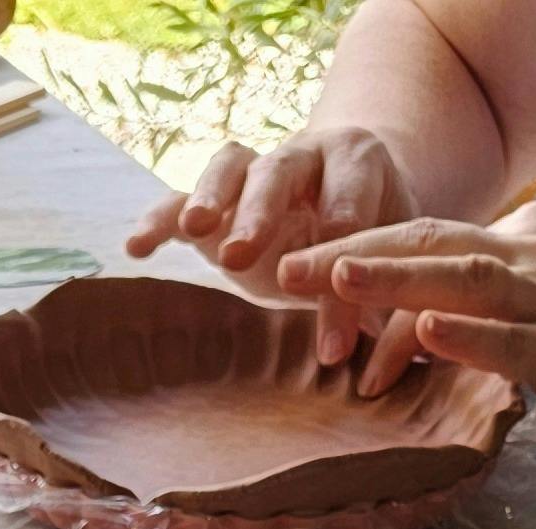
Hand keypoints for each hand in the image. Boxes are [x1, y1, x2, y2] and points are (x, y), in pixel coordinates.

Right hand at [126, 127, 418, 356]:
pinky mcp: (218, 197)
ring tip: (194, 230)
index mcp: (359, 163)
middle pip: (279, 174)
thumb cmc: (382, 249)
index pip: (345, 222)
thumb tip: (390, 369)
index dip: (339, 289)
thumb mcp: (398, 269)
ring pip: (229, 167)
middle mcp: (305, 154)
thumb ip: (393, 303)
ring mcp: (256, 170)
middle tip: (241, 259)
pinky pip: (182, 197)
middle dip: (259, 214)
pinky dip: (160, 217)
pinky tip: (136, 247)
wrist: (360, 203)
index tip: (331, 352)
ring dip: (210, 197)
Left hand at [276, 204, 535, 430]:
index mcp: (529, 239)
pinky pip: (511, 340)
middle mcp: (535, 256)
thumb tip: (445, 317)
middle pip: (432, 244)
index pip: (435, 237)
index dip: (367, 248)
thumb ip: (506, 296)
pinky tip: (425, 332)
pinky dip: (466, 335)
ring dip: (394, 281)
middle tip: (288, 268)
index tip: (310, 264)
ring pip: (461, 282)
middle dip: (355, 255)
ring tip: (335, 280)